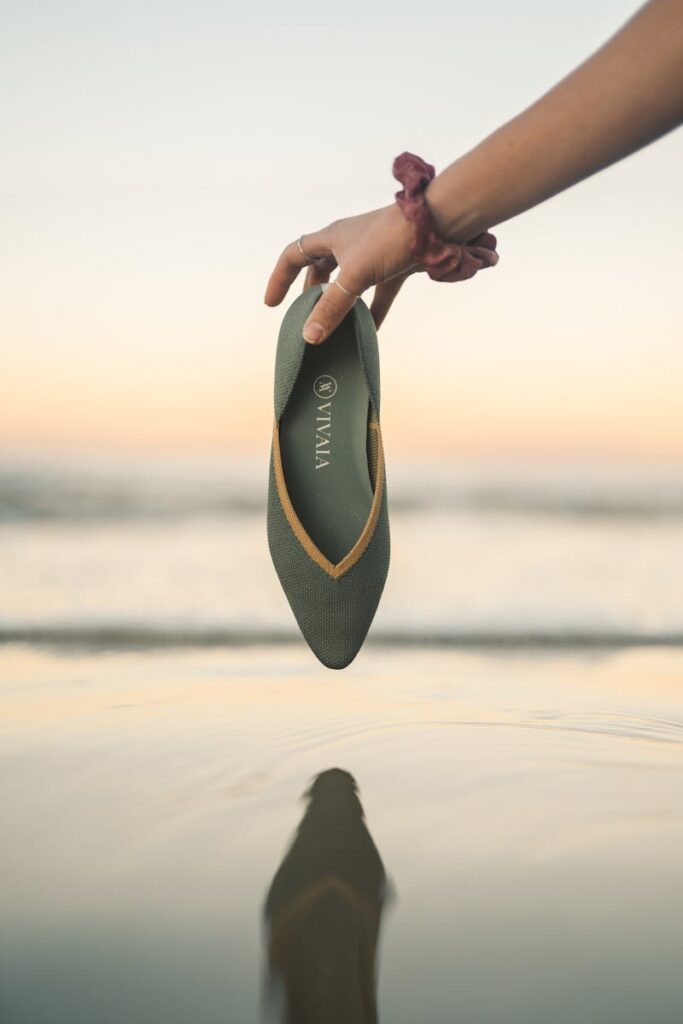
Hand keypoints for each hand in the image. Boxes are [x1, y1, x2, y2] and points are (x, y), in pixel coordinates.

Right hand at [264, 203, 416, 343]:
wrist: (438, 223)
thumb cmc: (392, 239)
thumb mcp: (356, 274)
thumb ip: (333, 307)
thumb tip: (310, 336)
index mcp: (332, 237)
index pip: (293, 255)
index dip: (279, 279)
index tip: (273, 304)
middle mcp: (349, 243)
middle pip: (320, 269)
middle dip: (310, 293)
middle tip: (305, 317)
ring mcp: (373, 255)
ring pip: (348, 282)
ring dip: (341, 304)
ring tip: (334, 328)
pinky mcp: (395, 266)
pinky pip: (378, 294)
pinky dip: (372, 312)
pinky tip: (370, 333)